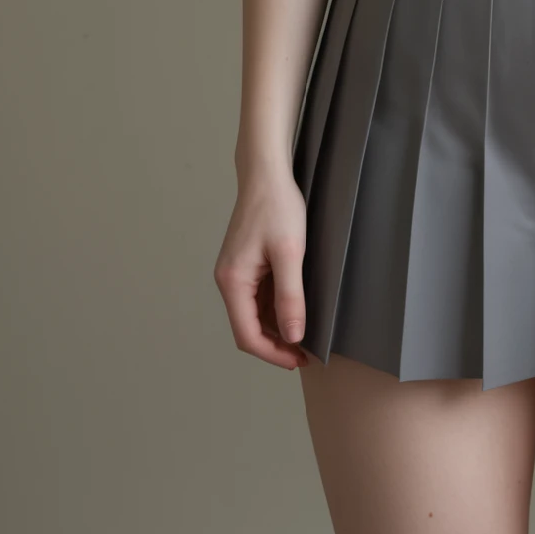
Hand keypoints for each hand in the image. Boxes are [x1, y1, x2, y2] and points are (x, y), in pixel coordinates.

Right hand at [213, 167, 311, 371]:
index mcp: (233, 281)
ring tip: (305, 335)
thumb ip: (290, 297)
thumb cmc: (277, 207)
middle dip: (275, 344)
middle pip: (247, 328)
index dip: (273, 354)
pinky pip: (257, 298)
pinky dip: (274, 310)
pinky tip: (295, 310)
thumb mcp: (290, 253)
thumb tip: (293, 337)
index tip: (300, 360)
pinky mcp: (245, 264)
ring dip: (275, 329)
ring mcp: (235, 272)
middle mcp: (228, 280)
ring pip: (253, 314)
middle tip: (306, 352)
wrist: (267, 173)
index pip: (247, 335)